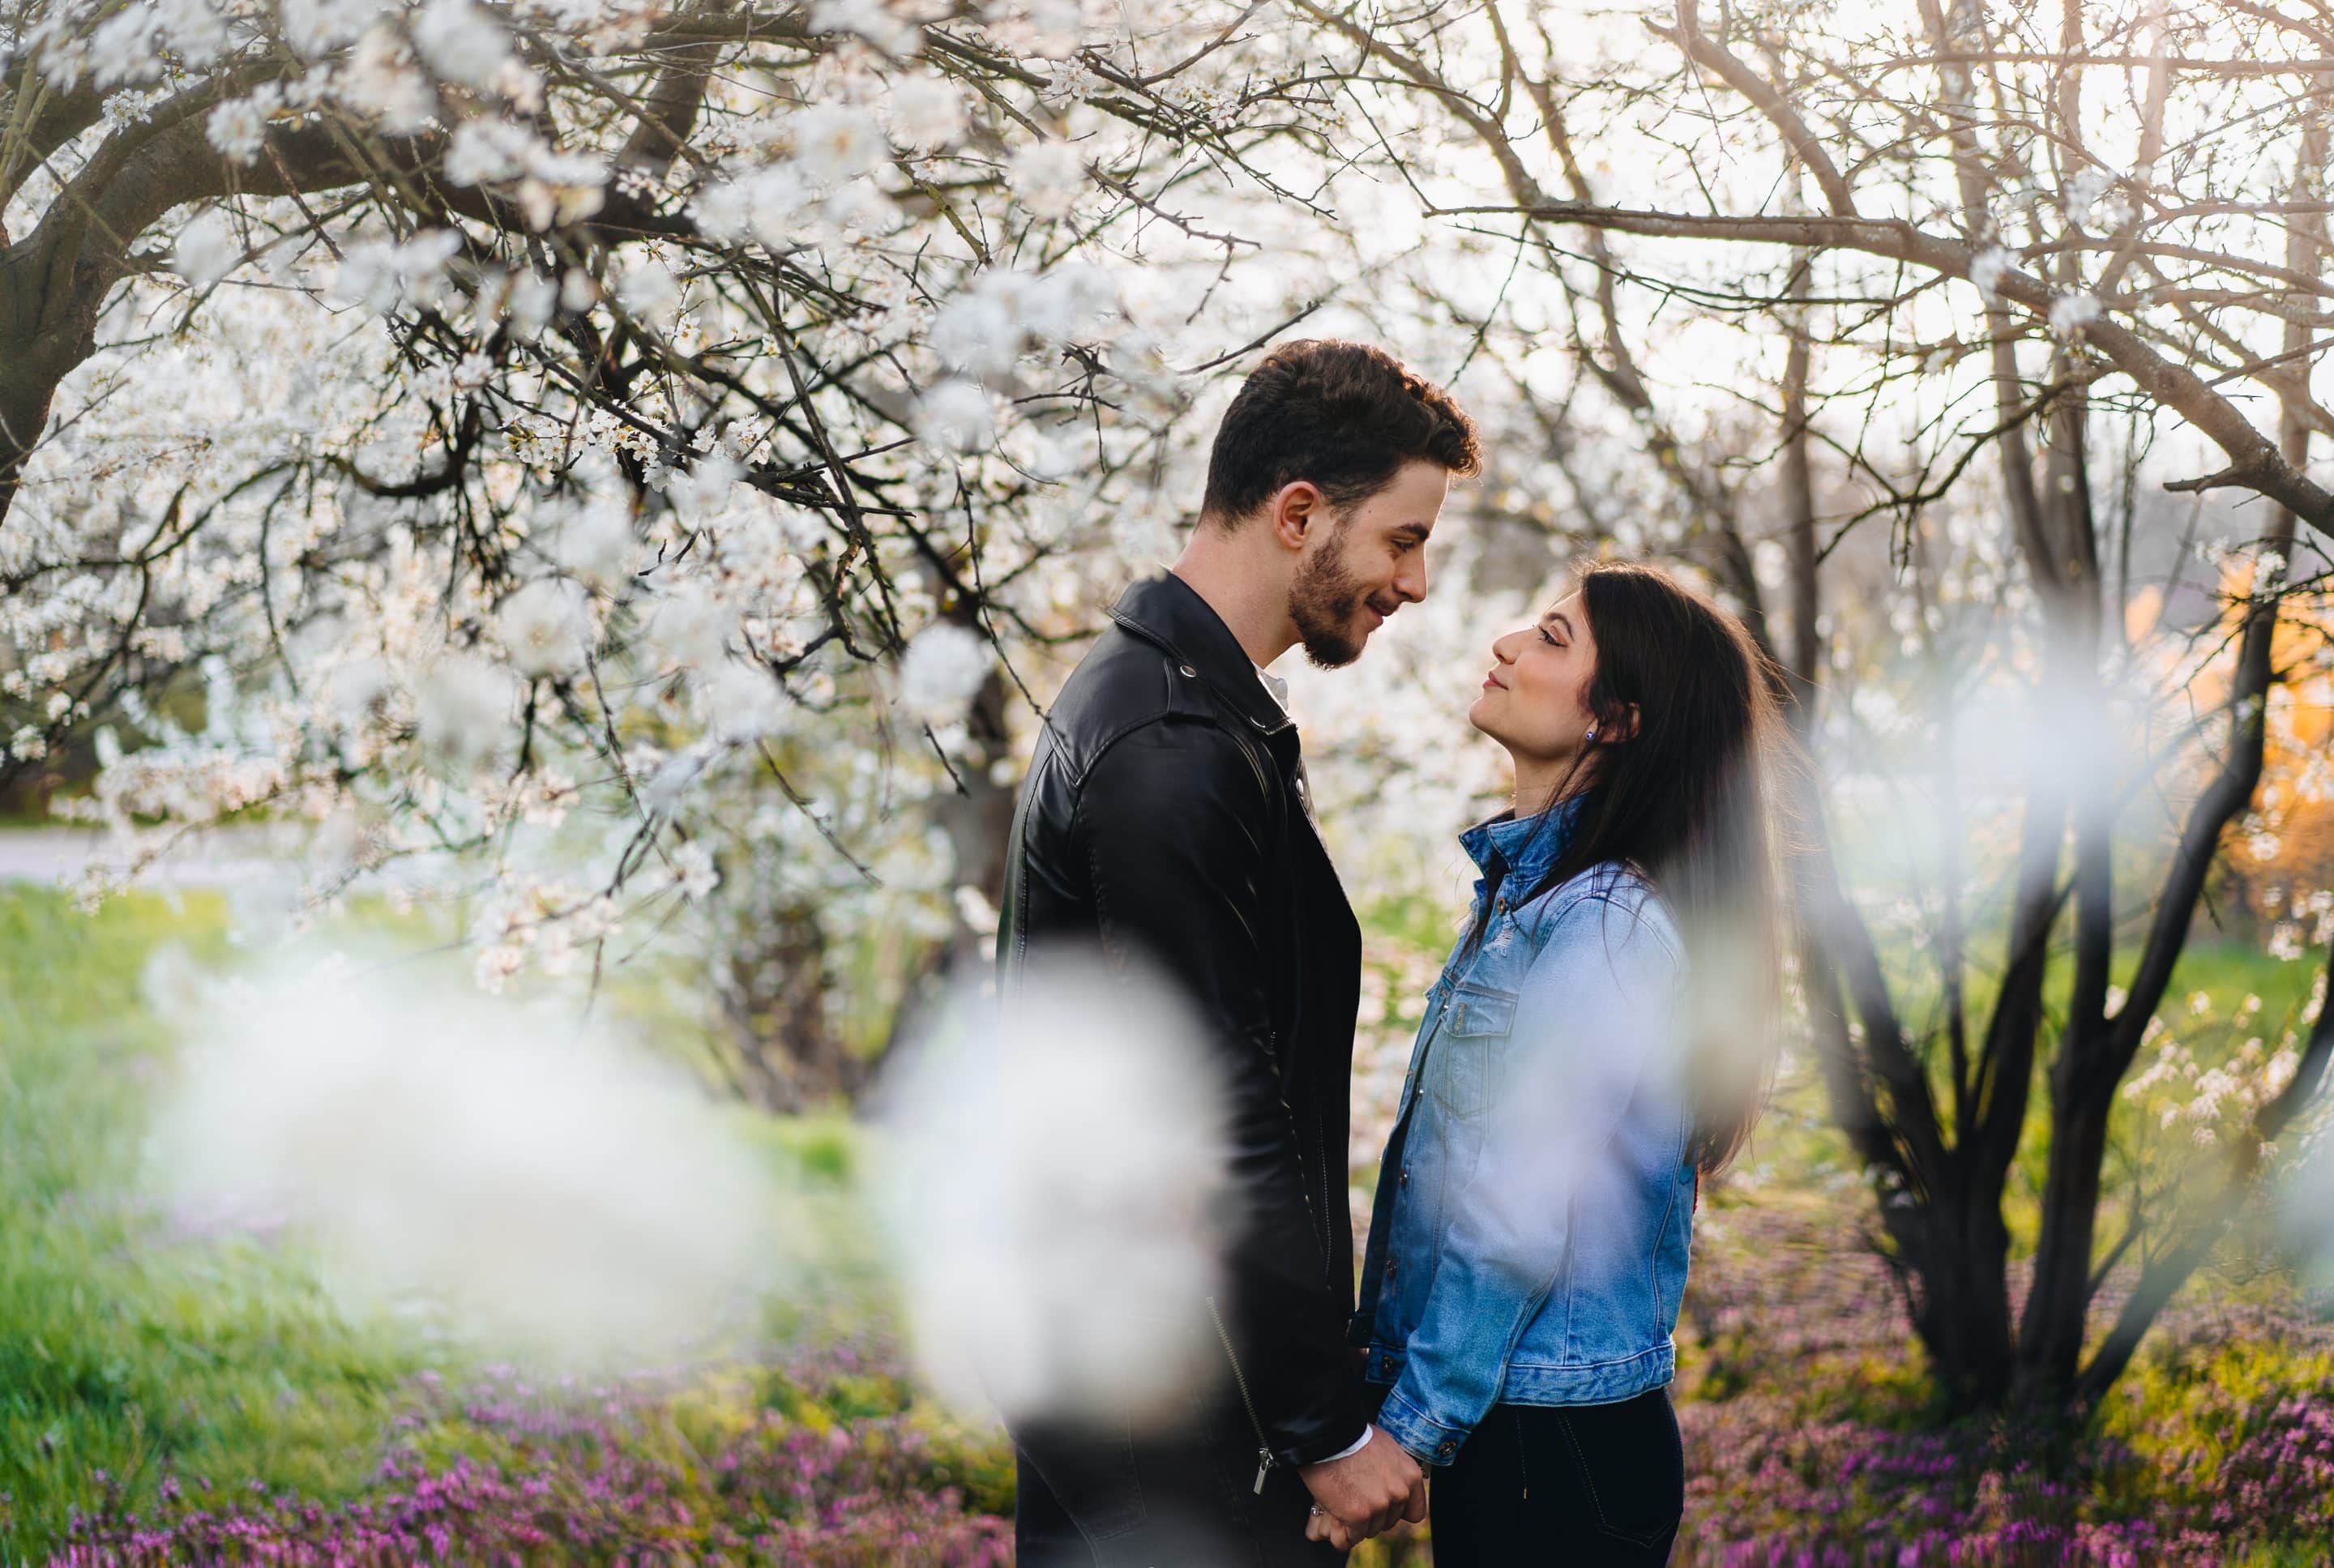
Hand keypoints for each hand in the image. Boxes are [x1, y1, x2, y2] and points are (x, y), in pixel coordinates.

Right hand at [1299, 1426, 1426, 1546]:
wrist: (1330, 1434)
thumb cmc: (1353, 1436)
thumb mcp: (1386, 1448)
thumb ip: (1394, 1471)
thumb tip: (1392, 1483)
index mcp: (1410, 1476)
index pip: (1415, 1512)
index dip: (1397, 1511)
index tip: (1383, 1506)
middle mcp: (1400, 1493)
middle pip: (1389, 1522)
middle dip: (1372, 1515)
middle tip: (1355, 1498)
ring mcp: (1380, 1506)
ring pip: (1369, 1531)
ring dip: (1356, 1523)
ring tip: (1342, 1503)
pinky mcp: (1358, 1516)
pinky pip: (1350, 1538)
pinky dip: (1342, 1534)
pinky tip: (1334, 1518)